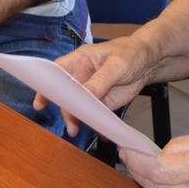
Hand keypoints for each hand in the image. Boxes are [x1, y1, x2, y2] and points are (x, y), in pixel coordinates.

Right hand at [33, 36, 153, 136]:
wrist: (147, 62)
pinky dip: (95, 125)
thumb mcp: (116, 65)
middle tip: (70, 123)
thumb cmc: (130, 53)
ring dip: (77, 120)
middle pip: (66, 95)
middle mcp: (81, 77)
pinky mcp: (101, 103)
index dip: (47, 86)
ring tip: (78, 131)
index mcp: (80, 60)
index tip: (40, 102)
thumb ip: (100, 80)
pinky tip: (100, 133)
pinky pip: (93, 116)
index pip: (58, 73)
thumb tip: (85, 96)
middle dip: (65, 110)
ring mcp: (90, 92)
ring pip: (78, 108)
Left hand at [120, 127, 188, 187]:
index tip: (125, 147)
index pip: (156, 169)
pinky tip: (164, 177)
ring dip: (148, 182)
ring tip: (142, 163)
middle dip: (136, 170)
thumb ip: (186, 145)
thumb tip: (162, 152)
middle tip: (129, 153)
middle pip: (155, 187)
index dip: (135, 159)